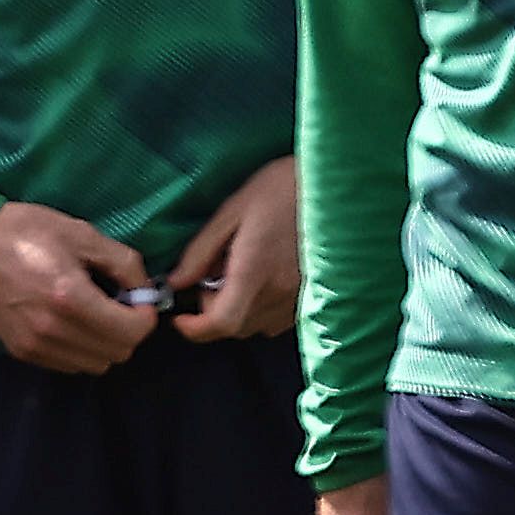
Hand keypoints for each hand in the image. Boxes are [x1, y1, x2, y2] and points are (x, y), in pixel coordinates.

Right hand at [0, 202, 155, 374]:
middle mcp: (55, 330)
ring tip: (92, 313)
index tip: (137, 299)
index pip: (131, 332)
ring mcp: (36, 346)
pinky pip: (70, 364)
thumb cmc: (26, 231)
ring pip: (95, 365)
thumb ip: (123, 263)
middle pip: (117, 353)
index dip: (145, 317)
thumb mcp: (82, 234)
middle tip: (116, 303)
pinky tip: (70, 322)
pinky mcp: (22, 352)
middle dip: (127, 330)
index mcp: (71, 298)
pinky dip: (80, 349)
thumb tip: (145, 290)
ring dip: (104, 343)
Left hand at [164, 157, 300, 342]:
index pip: (222, 322)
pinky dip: (262, 307)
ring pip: (257, 326)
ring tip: (242, 271)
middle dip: (215, 309)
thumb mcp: (233, 210)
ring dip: (239, 309)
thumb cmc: (284, 186)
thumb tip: (176, 281)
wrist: (339, 185)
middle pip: (235, 328)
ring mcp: (300, 298)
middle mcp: (279, 292)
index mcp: (255, 270)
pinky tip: (265, 276)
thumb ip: (201, 251)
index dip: (195, 329)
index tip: (181, 318)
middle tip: (216, 272)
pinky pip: (279, 319)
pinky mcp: (314, 296)